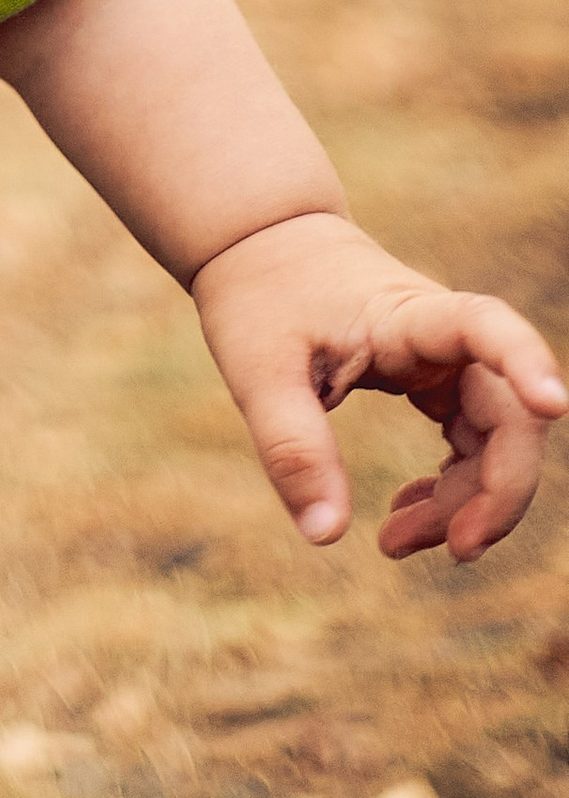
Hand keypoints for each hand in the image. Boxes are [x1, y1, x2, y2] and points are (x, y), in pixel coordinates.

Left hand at [192, 210, 564, 561]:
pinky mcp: (435, 380)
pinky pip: (470, 444)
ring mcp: (445, 360)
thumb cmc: (258, 294)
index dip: (525, 360)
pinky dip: (451, 489)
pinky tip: (410, 513)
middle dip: (496, 493)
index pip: (484, 326)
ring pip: (494, 442)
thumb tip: (326, 536)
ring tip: (394, 542)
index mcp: (406, 314)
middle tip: (453, 551)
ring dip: (466, 504)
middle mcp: (442, 336)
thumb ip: (292, 448)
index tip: (552, 403)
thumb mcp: (258, 369)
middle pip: (508, 414)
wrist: (259, 246)